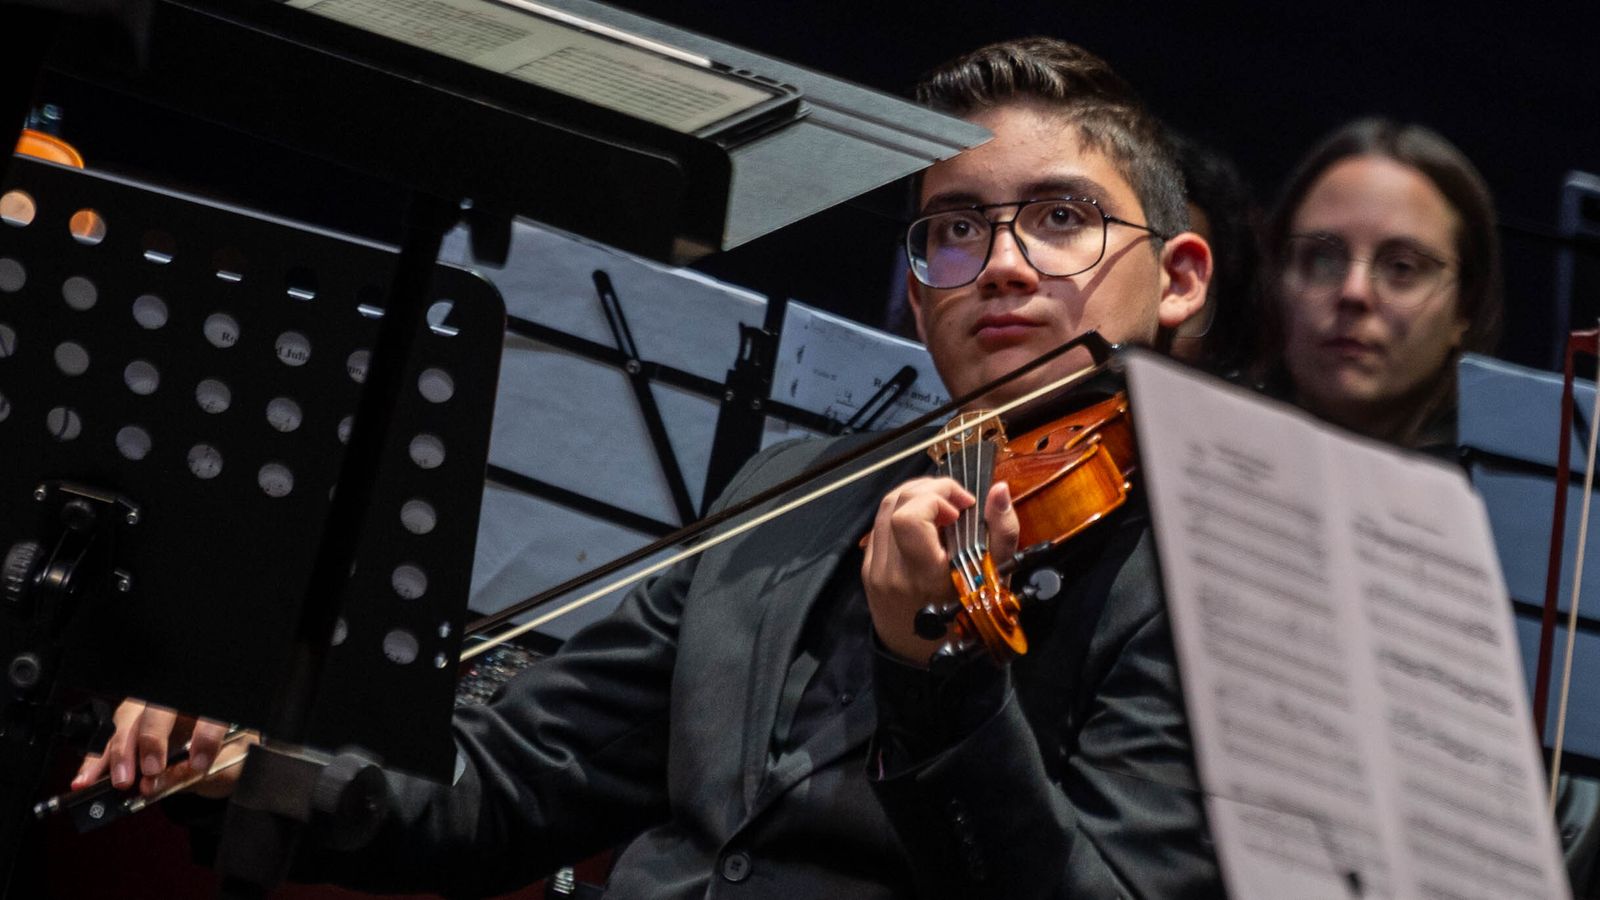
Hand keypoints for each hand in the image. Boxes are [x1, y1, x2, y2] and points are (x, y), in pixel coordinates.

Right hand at [73, 698, 243, 797]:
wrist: (222, 759)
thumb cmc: (227, 755)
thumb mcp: (223, 767)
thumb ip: (193, 774)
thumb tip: (156, 783)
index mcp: (211, 710)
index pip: (208, 715)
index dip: (204, 738)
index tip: (200, 764)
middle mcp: (179, 705)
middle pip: (159, 710)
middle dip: (152, 739)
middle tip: (152, 770)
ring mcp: (150, 714)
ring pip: (128, 722)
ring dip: (120, 753)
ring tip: (120, 780)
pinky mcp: (130, 729)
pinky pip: (109, 741)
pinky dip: (96, 761)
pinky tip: (86, 778)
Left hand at [861, 477, 1017, 663]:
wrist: (925, 661)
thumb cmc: (969, 622)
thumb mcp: (996, 581)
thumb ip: (1001, 532)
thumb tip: (998, 489)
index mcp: (924, 576)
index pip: (909, 518)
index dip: (934, 499)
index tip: (961, 510)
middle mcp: (892, 572)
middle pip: (894, 503)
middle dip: (929, 489)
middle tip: (957, 504)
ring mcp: (875, 571)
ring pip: (883, 509)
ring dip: (915, 497)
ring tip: (943, 509)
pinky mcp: (867, 571)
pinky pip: (879, 527)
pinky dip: (902, 514)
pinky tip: (925, 527)